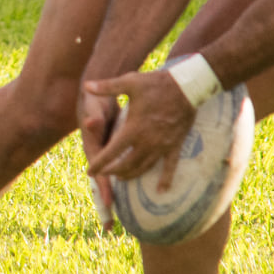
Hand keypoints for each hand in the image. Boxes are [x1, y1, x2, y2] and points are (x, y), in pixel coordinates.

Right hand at [78, 91, 119, 229]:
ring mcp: (108, 154)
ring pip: (114, 179)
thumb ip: (93, 115)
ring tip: (121, 218)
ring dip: (117, 196)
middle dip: (107, 203)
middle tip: (109, 226)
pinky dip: (129, 179)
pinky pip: (124, 167)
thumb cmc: (94, 101)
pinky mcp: (117, 149)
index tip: (109, 205)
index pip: (100, 173)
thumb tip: (93, 123)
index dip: (105, 189)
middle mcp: (100, 155)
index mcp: (93, 148)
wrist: (96, 94)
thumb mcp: (93, 106)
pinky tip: (140, 192)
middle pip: (104, 182)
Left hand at [82, 70, 195, 186]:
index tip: (90, 172)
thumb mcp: (129, 83)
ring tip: (121, 178)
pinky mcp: (175, 145)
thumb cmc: (156, 84)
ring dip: (131, 175)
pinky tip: (161, 190)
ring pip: (144, 167)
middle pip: (126, 164)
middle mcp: (146, 142)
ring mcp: (162, 146)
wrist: (187, 86)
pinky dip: (166, 179)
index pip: (111, 152)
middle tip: (103, 174)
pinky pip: (170, 167)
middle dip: (112, 171)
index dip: (99, 163)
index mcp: (133, 129)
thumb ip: (107, 87)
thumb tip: (86, 86)